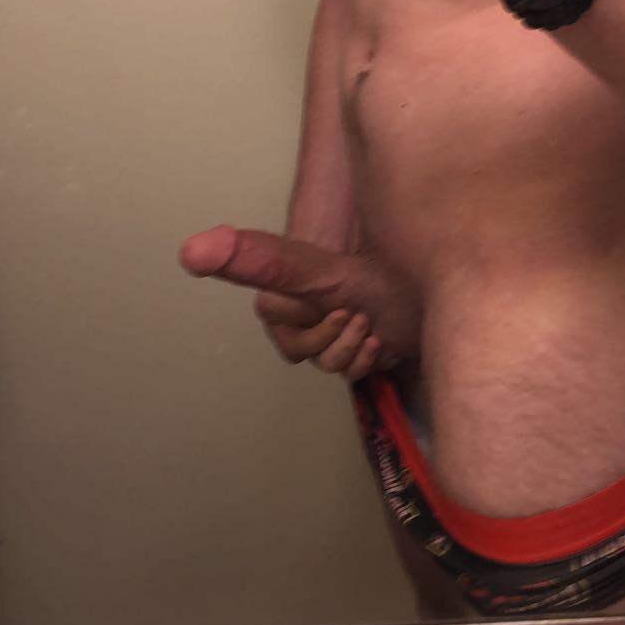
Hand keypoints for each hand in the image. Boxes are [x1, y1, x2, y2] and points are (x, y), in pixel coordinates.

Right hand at [179, 224, 417, 380]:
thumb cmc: (376, 275)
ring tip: (372, 325)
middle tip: (356, 313)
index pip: (278, 321)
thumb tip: (189, 250)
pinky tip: (380, 343)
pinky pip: (348, 374)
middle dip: (333, 335)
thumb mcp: (316, 270)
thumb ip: (260, 260)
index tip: (330, 301)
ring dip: (353, 348)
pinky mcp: (355, 350)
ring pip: (327, 365)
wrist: (436, 288)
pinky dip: (367, 361)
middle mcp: (299, 315)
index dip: (306, 316)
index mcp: (281, 292)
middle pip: (303, 350)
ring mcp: (328, 333)